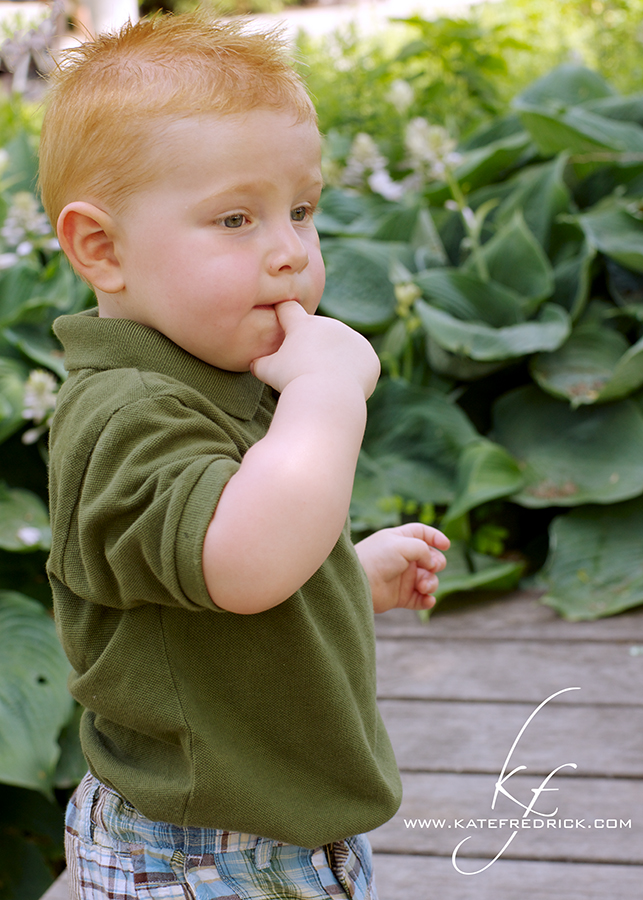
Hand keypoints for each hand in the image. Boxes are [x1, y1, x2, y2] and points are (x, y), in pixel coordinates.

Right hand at [251, 301, 379, 398]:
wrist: (327, 397)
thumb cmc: (292, 382)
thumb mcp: (267, 371)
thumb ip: (259, 363)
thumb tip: (253, 363)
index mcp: (304, 325)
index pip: (289, 309)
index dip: (283, 313)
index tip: (280, 317)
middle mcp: (330, 325)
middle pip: (319, 333)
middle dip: (313, 347)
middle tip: (307, 370)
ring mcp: (353, 339)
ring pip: (341, 348)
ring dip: (334, 359)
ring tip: (326, 382)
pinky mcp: (369, 356)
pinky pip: (359, 364)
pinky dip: (353, 374)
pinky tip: (344, 386)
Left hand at [354, 523, 449, 613]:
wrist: (358, 582)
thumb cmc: (377, 558)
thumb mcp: (402, 544)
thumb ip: (423, 549)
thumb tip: (432, 565)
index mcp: (400, 540)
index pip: (422, 533)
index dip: (436, 537)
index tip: (446, 545)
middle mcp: (403, 558)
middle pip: (432, 558)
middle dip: (436, 563)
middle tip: (429, 567)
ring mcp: (403, 578)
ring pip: (429, 580)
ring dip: (431, 583)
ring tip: (422, 586)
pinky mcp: (401, 597)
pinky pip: (421, 600)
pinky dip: (427, 600)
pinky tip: (427, 600)